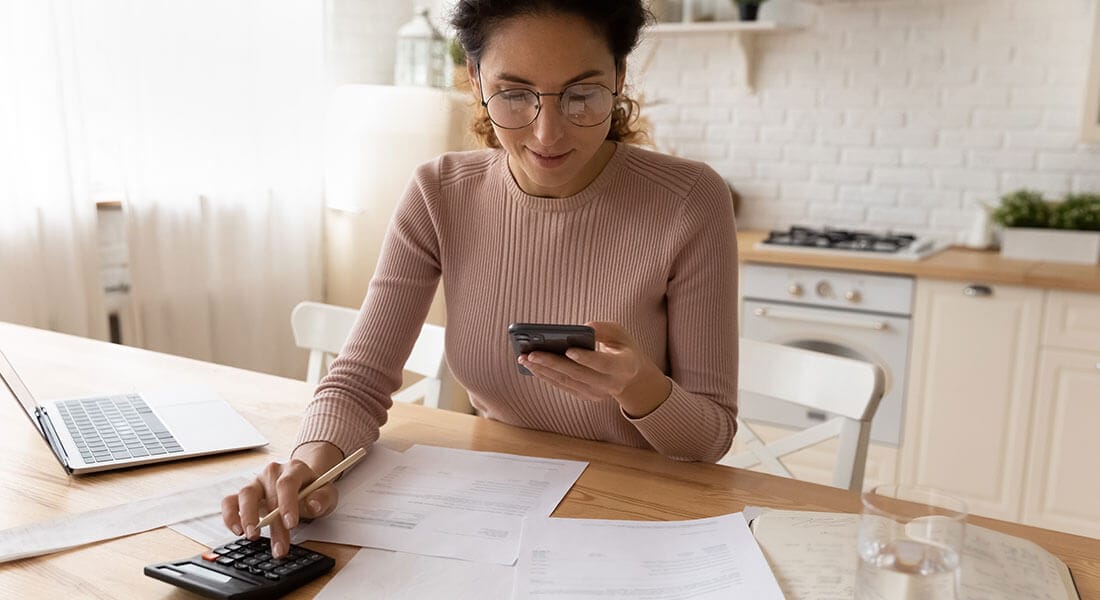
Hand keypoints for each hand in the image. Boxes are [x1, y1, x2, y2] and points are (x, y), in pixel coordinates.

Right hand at [221, 441, 342, 557]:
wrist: (304, 486)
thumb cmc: (313, 491)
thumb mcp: (327, 494)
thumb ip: (323, 498)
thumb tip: (313, 505)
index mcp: (294, 469)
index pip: (287, 483)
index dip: (288, 504)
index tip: (291, 524)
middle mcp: (272, 473)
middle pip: (268, 496)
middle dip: (273, 525)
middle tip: (279, 547)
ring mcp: (256, 482)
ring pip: (245, 494)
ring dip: (247, 517)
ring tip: (252, 536)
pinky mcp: (244, 495)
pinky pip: (230, 502)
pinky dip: (230, 516)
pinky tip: (237, 531)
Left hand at [518, 321, 671, 416]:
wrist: (632, 378)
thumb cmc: (623, 348)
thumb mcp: (620, 333)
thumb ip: (603, 329)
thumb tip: (581, 329)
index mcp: (624, 366)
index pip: (603, 364)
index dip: (586, 358)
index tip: (568, 350)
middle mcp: (611, 384)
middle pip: (578, 374)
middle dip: (553, 363)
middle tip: (531, 353)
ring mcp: (598, 394)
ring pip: (567, 382)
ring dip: (543, 371)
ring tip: (525, 359)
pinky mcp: (586, 396)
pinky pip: (563, 386)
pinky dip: (547, 376)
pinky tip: (532, 367)